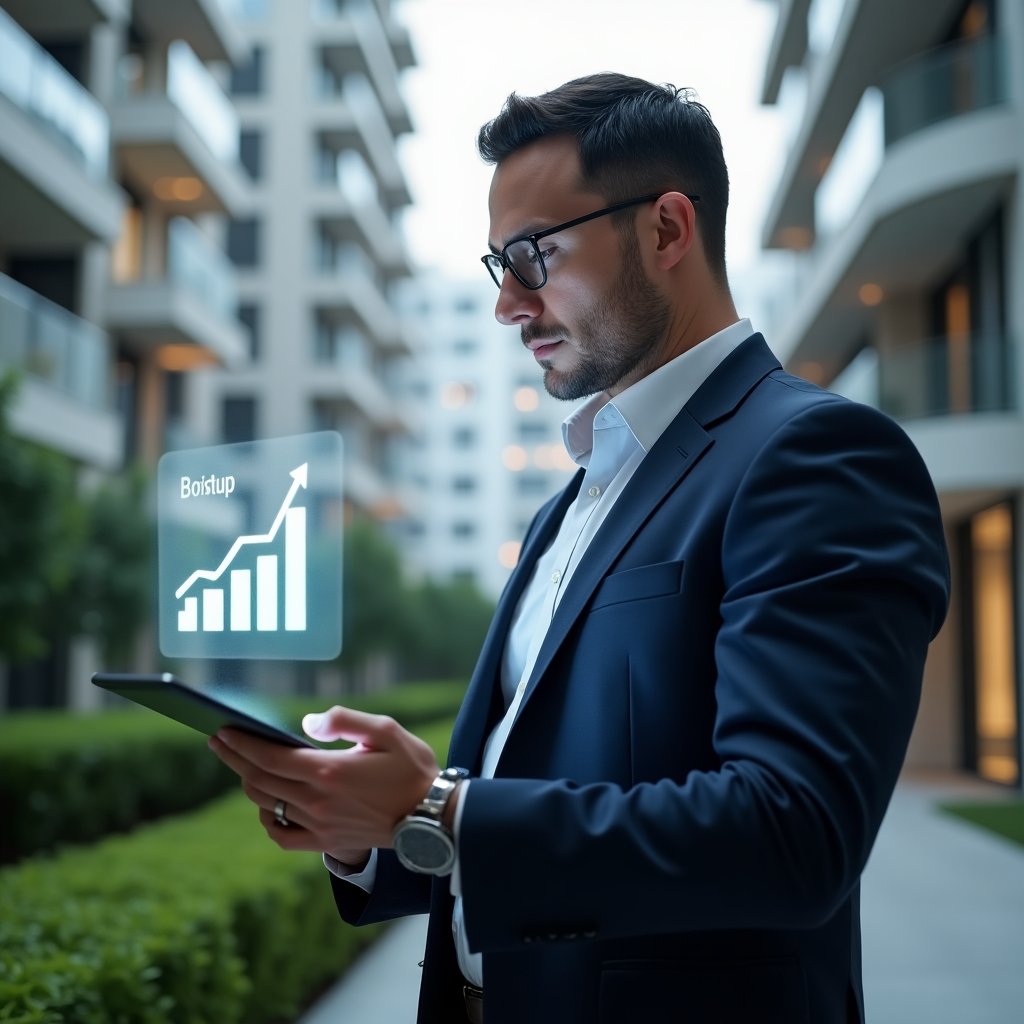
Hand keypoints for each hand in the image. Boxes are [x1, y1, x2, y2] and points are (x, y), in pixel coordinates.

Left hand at [208, 706, 438, 863]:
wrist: (431, 816)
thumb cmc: (411, 767)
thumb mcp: (386, 730)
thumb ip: (344, 720)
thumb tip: (306, 723)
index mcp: (329, 771)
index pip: (270, 757)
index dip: (242, 743)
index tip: (222, 730)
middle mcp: (318, 801)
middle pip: (259, 780)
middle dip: (234, 758)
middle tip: (219, 741)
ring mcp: (319, 825)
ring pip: (266, 804)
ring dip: (247, 783)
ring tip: (243, 766)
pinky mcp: (326, 842)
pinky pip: (282, 835)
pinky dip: (267, 819)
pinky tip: (267, 805)